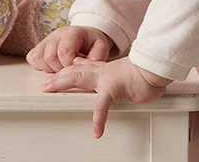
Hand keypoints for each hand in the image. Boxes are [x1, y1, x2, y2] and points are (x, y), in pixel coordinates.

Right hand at [26, 26, 110, 72]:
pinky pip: (32, 57)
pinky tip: (51, 67)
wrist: (85, 35)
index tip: (75, 68)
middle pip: (49, 56)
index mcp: (72, 33)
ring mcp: (46, 40)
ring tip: (60, 68)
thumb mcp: (100, 47)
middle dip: (59, 69)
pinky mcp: (39, 46)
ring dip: (48, 68)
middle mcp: (57, 34)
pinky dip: (39, 66)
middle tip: (68, 70)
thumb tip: (86, 69)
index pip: (63, 51)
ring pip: (38, 57)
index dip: (68, 65)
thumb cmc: (91, 43)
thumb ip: (96, 58)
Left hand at [40, 57, 171, 137]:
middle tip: (44, 84)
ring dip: (62, 83)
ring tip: (50, 91)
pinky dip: (98, 118)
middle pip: (73, 71)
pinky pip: (102, 104)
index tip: (54, 75)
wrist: (154, 67)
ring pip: (78, 77)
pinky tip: (97, 131)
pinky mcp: (114, 87)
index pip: (79, 68)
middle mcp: (101, 71)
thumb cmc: (142, 73)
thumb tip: (107, 83)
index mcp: (103, 69)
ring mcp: (106, 77)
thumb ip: (111, 79)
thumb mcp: (122, 76)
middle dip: (57, 76)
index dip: (65, 71)